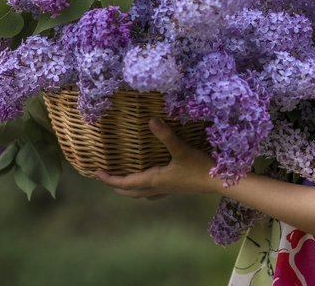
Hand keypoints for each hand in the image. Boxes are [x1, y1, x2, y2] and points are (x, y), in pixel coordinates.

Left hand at [94, 118, 216, 198]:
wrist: (218, 182)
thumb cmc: (199, 166)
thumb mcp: (181, 149)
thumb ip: (165, 135)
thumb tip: (150, 120)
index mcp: (154, 179)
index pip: (126, 182)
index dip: (110, 179)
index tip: (96, 173)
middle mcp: (157, 187)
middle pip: (130, 191)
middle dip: (115, 186)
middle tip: (104, 177)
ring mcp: (166, 190)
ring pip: (140, 194)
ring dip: (128, 189)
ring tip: (121, 181)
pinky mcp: (175, 188)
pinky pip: (152, 192)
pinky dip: (143, 189)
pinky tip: (149, 183)